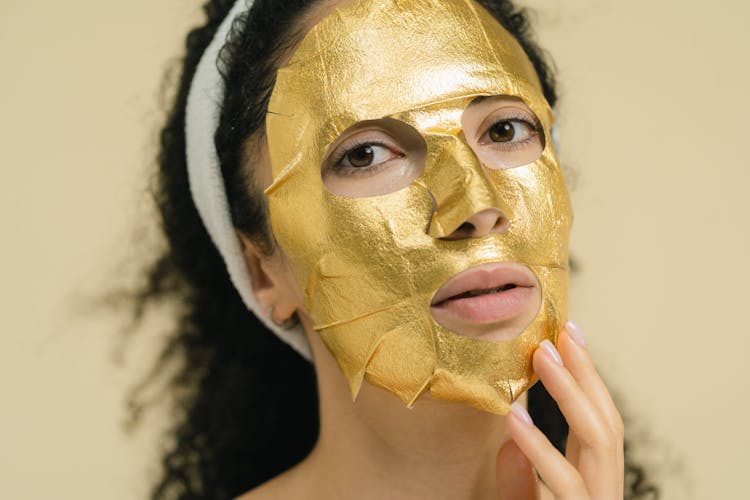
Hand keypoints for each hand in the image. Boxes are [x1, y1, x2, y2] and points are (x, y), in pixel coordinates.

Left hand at [496, 322, 624, 498]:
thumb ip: (521, 475)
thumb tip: (517, 424)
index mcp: (593, 481)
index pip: (600, 420)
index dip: (588, 377)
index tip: (569, 333)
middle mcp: (603, 489)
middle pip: (607, 423)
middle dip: (586, 375)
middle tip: (559, 334)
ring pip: (598, 443)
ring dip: (569, 394)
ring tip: (541, 357)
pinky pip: (565, 483)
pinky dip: (540, 448)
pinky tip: (515, 417)